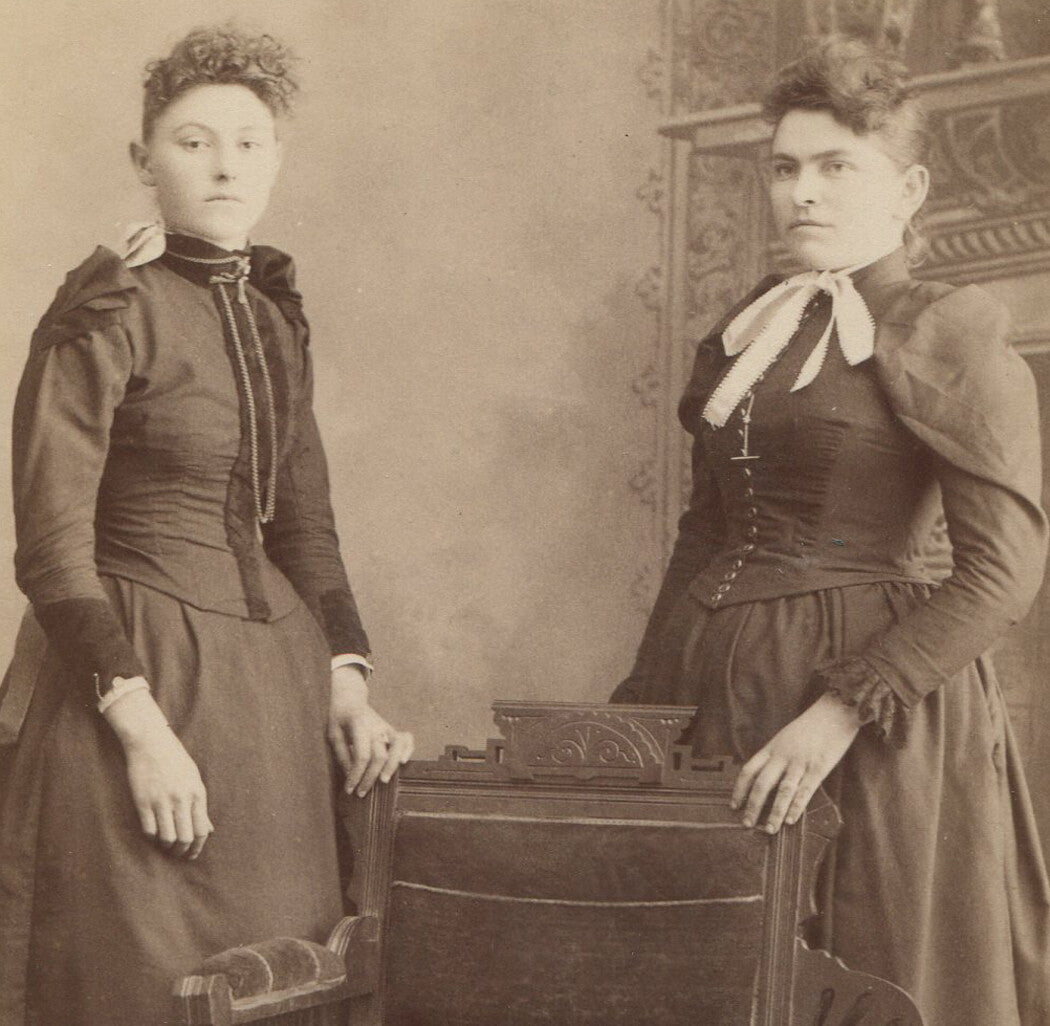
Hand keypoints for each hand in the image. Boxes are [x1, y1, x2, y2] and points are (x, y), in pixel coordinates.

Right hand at [103, 687, 213, 858]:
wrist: (151, 743)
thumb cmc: (175, 760)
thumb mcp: (194, 779)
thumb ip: (200, 805)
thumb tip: (209, 830)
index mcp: (197, 793)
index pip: (201, 829)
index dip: (198, 846)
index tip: (193, 854)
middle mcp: (181, 799)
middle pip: (185, 837)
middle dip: (183, 851)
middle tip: (179, 854)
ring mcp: (162, 801)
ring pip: (167, 837)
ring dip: (167, 847)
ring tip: (166, 847)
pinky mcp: (143, 802)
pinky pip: (149, 830)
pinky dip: (152, 838)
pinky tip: (153, 836)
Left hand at [327, 665, 413, 796]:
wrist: (350, 699)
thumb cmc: (339, 717)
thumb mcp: (333, 734)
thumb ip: (342, 755)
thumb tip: (350, 776)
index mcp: (359, 726)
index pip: (362, 755)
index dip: (356, 775)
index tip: (349, 789)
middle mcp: (376, 727)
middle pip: (380, 755)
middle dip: (371, 777)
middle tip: (362, 792)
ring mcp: (386, 727)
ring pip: (397, 746)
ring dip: (392, 765)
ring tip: (384, 780)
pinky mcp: (391, 729)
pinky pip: (406, 738)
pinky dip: (408, 750)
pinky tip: (403, 762)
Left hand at [731, 693, 861, 834]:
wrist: (834, 712)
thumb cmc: (810, 726)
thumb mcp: (785, 737)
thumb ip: (775, 755)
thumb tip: (765, 777)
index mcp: (771, 748)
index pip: (749, 770)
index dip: (739, 789)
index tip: (733, 805)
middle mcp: (782, 756)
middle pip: (762, 783)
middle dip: (752, 806)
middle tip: (746, 824)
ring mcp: (800, 762)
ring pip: (782, 791)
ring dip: (774, 812)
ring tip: (768, 829)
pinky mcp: (818, 768)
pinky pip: (805, 790)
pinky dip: (795, 806)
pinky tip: (789, 820)